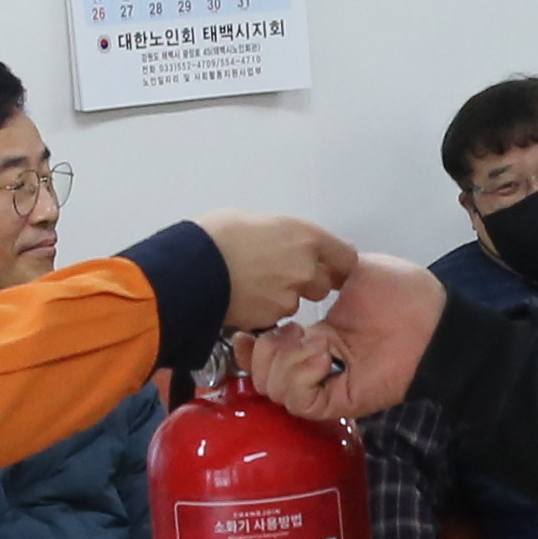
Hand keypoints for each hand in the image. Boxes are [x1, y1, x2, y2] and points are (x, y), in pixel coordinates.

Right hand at [193, 211, 356, 331]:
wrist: (191, 268)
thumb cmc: (216, 237)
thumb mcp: (255, 220)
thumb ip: (280, 234)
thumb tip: (280, 241)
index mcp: (306, 237)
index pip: (345, 257)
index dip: (336, 263)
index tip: (328, 264)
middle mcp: (305, 268)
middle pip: (323, 284)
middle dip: (307, 282)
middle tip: (280, 274)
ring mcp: (290, 296)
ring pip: (297, 302)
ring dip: (283, 297)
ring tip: (254, 284)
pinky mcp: (272, 318)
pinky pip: (275, 316)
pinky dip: (264, 310)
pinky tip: (244, 297)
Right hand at [252, 256, 443, 421]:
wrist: (431, 318)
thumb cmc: (400, 292)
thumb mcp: (353, 271)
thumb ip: (324, 275)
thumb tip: (300, 275)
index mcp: (314, 337)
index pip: (266, 354)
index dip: (250, 347)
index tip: (248, 332)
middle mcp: (314, 364)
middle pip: (262, 376)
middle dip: (262, 353)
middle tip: (291, 332)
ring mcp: (327, 384)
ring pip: (276, 391)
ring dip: (284, 362)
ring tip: (314, 344)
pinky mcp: (340, 400)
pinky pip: (301, 401)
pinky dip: (302, 377)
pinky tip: (323, 356)